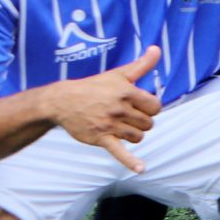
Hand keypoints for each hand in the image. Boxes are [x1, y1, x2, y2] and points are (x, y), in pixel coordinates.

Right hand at [51, 46, 164, 171]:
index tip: (139, 106)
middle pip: (148, 123)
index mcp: (127, 92)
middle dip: (141, 121)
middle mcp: (119, 109)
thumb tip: (157, 49)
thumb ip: (142, 65)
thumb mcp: (119, 74)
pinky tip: (141, 169)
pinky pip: (119, 152)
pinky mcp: (100, 138)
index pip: (155, 106)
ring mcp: (110, 125)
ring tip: (121, 126)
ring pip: (138, 137)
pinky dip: (130, 162)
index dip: (150, 108)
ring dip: (134, 134)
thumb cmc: (94, 86)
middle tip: (126, 116)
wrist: (62, 101)